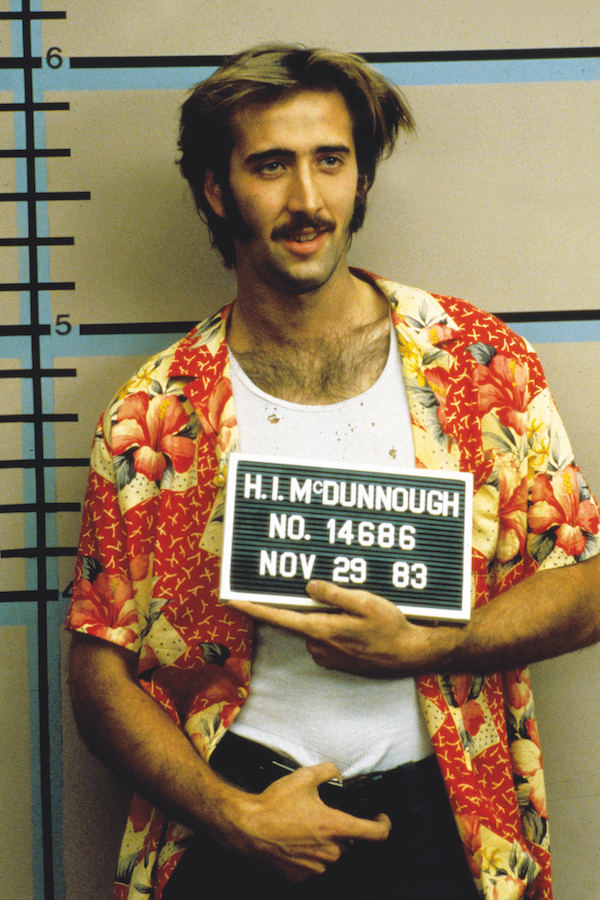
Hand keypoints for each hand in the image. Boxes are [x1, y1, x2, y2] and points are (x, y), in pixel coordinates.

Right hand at [224, 761, 390, 880]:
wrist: (247, 827)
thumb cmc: (274, 804)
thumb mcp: (303, 777)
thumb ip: (328, 771)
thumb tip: (337, 772)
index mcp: (336, 827)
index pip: (375, 834)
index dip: (383, 825)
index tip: (380, 818)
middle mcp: (330, 852)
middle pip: (348, 841)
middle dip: (340, 828)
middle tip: (321, 814)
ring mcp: (316, 867)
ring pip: (331, 854)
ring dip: (324, 841)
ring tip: (302, 826)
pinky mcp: (301, 877)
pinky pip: (314, 865)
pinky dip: (309, 853)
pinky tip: (294, 840)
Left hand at [227, 579, 441, 676]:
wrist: (411, 656)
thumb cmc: (391, 628)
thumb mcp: (365, 602)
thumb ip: (334, 595)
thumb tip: (309, 586)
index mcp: (320, 629)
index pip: (276, 617)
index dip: (251, 607)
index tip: (230, 599)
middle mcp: (318, 645)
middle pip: (294, 619)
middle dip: (294, 603)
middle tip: (299, 585)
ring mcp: (327, 654)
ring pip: (311, 626)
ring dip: (320, 614)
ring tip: (345, 603)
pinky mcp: (337, 659)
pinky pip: (325, 635)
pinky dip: (331, 625)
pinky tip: (352, 619)